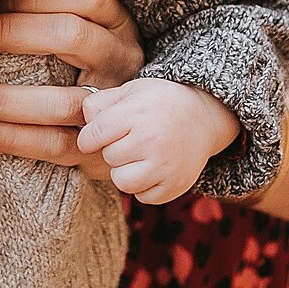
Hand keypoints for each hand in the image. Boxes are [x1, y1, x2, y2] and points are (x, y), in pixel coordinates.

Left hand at [0, 0, 143, 176]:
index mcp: (119, 24)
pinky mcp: (95, 148)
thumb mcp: (85, 31)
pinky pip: (52, 144)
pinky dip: (9, 137)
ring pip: (60, 101)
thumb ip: (48, 12)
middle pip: (70, 35)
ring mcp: (112, 107)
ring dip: (2, 98)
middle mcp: (122, 60)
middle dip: (10, 33)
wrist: (132, 132)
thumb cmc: (84, 67)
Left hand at [76, 78, 240, 203]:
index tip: (97, 135)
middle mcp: (152, 140)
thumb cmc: (159, 103)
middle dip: (113, 150)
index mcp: (138, 113)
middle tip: (130, 139)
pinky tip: (153, 168)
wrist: (204, 118)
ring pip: (122, 181)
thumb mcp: (131, 90)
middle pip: (108, 157)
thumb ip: (100, 103)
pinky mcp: (175, 186)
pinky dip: (144, 186)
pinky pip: (143, 197)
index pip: (93, 135)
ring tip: (138, 156)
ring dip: (125, 171)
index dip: (90, 137)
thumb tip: (84, 122)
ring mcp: (166, 166)